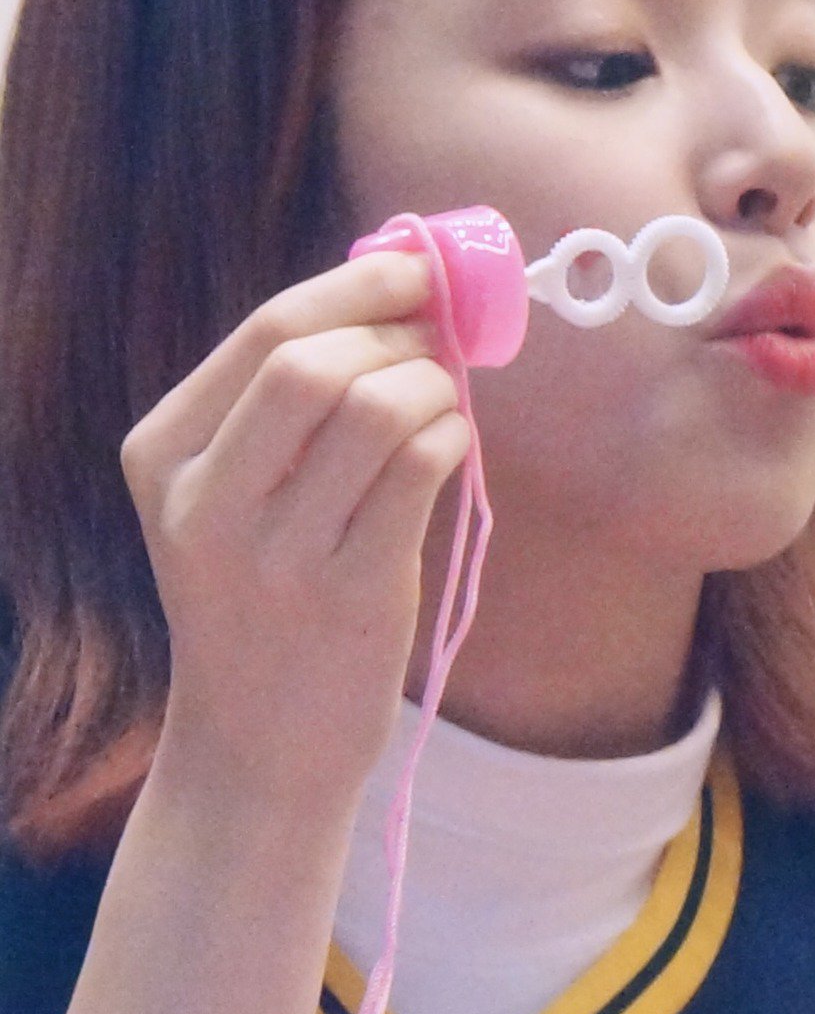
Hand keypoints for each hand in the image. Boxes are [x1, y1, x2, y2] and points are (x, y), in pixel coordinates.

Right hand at [120, 250, 473, 811]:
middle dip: (399, 335)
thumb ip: (285, 409)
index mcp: (162, 455)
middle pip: (316, 360)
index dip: (356, 288)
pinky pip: (420, 471)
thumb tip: (394, 299)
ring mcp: (273, 550)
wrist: (259, 744)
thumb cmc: (266, 603)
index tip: (416, 269)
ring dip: (435, 388)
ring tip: (445, 406)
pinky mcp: (348, 593)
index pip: (264, 332)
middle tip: (444, 344)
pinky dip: (453, 439)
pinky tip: (453, 448)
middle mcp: (205, 498)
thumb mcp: (234, 501)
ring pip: (376, 408)